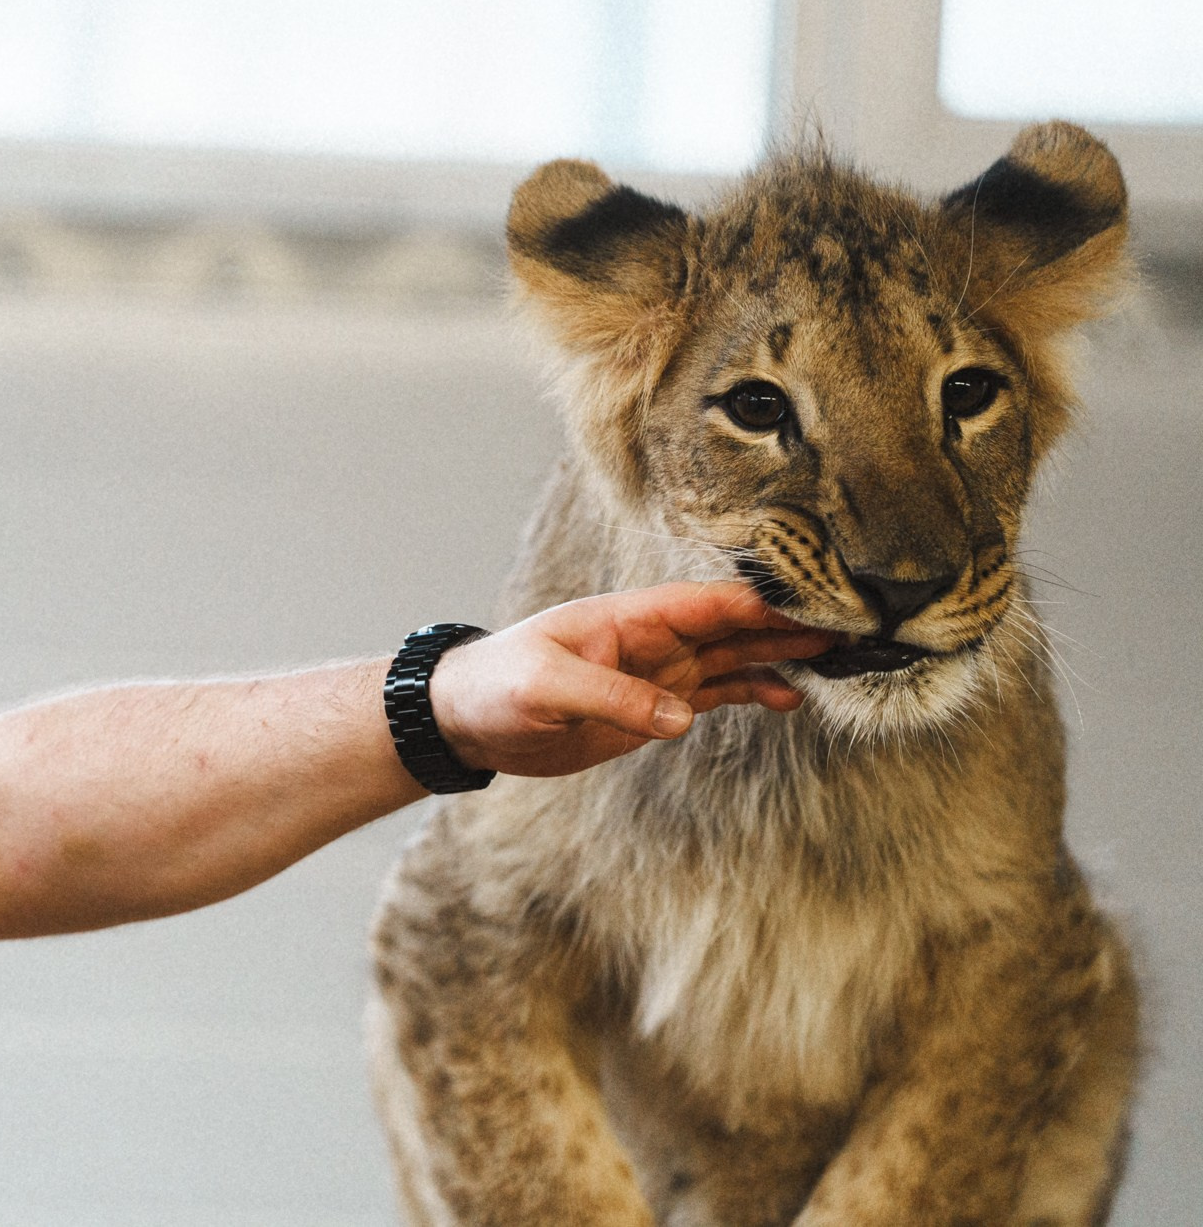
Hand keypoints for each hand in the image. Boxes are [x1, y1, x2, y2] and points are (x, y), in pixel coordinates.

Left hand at [427, 582, 834, 777]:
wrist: (468, 719)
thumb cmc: (496, 685)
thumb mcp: (546, 688)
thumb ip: (613, 698)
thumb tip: (679, 718)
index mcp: (629, 619)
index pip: (709, 604)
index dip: (764, 602)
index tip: (819, 603)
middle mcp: (652, 638)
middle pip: (736, 625)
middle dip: (792, 624)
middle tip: (856, 628)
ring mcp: (657, 670)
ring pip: (735, 656)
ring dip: (783, 656)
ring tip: (841, 661)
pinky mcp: (652, 705)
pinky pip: (715, 692)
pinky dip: (754, 691)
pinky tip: (790, 697)